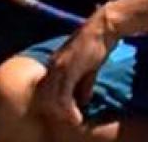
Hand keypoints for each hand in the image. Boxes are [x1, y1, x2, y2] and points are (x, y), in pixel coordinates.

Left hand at [32, 6, 118, 126]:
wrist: (103, 27)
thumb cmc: (98, 44)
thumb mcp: (90, 67)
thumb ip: (84, 84)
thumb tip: (84, 101)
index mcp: (54, 65)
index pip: (46, 91)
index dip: (54, 104)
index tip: (66, 113)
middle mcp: (51, 66)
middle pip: (44, 96)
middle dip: (55, 111)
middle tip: (70, 118)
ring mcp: (57, 67)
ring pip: (50, 98)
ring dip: (61, 113)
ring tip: (73, 119)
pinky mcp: (66, 68)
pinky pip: (62, 94)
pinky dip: (67, 108)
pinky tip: (76, 114)